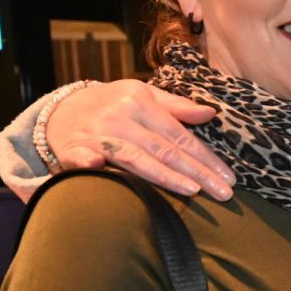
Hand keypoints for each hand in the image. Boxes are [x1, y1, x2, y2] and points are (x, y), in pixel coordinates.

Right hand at [44, 79, 233, 198]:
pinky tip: (99, 168)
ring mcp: (95, 134)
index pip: (180, 135)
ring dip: (163, 175)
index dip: (206, 158)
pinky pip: (81, 158)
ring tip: (192, 191)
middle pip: (164, 150)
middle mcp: (118, 117)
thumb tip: (211, 114)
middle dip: (197, 173)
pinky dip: (88, 163)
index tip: (228, 177)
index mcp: (139, 102)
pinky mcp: (72, 148)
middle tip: (223, 194)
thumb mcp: (144, 96)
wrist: (61, 109)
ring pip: (134, 158)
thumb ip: (177, 107)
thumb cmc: (114, 105)